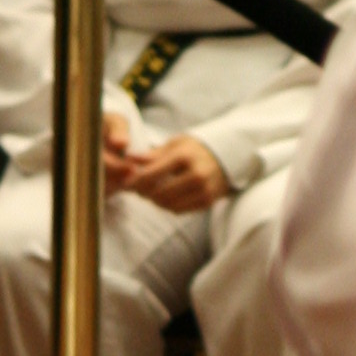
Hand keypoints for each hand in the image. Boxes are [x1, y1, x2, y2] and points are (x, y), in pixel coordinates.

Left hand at [111, 129, 232, 210]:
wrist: (227, 157)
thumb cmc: (195, 149)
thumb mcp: (175, 145)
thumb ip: (152, 154)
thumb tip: (129, 159)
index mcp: (184, 157)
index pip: (151, 175)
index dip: (135, 181)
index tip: (127, 183)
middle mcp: (195, 175)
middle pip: (158, 193)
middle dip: (144, 193)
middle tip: (138, 190)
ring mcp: (203, 190)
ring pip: (168, 205)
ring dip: (155, 201)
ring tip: (152, 192)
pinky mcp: (207, 202)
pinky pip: (179, 210)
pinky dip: (168, 206)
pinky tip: (166, 197)